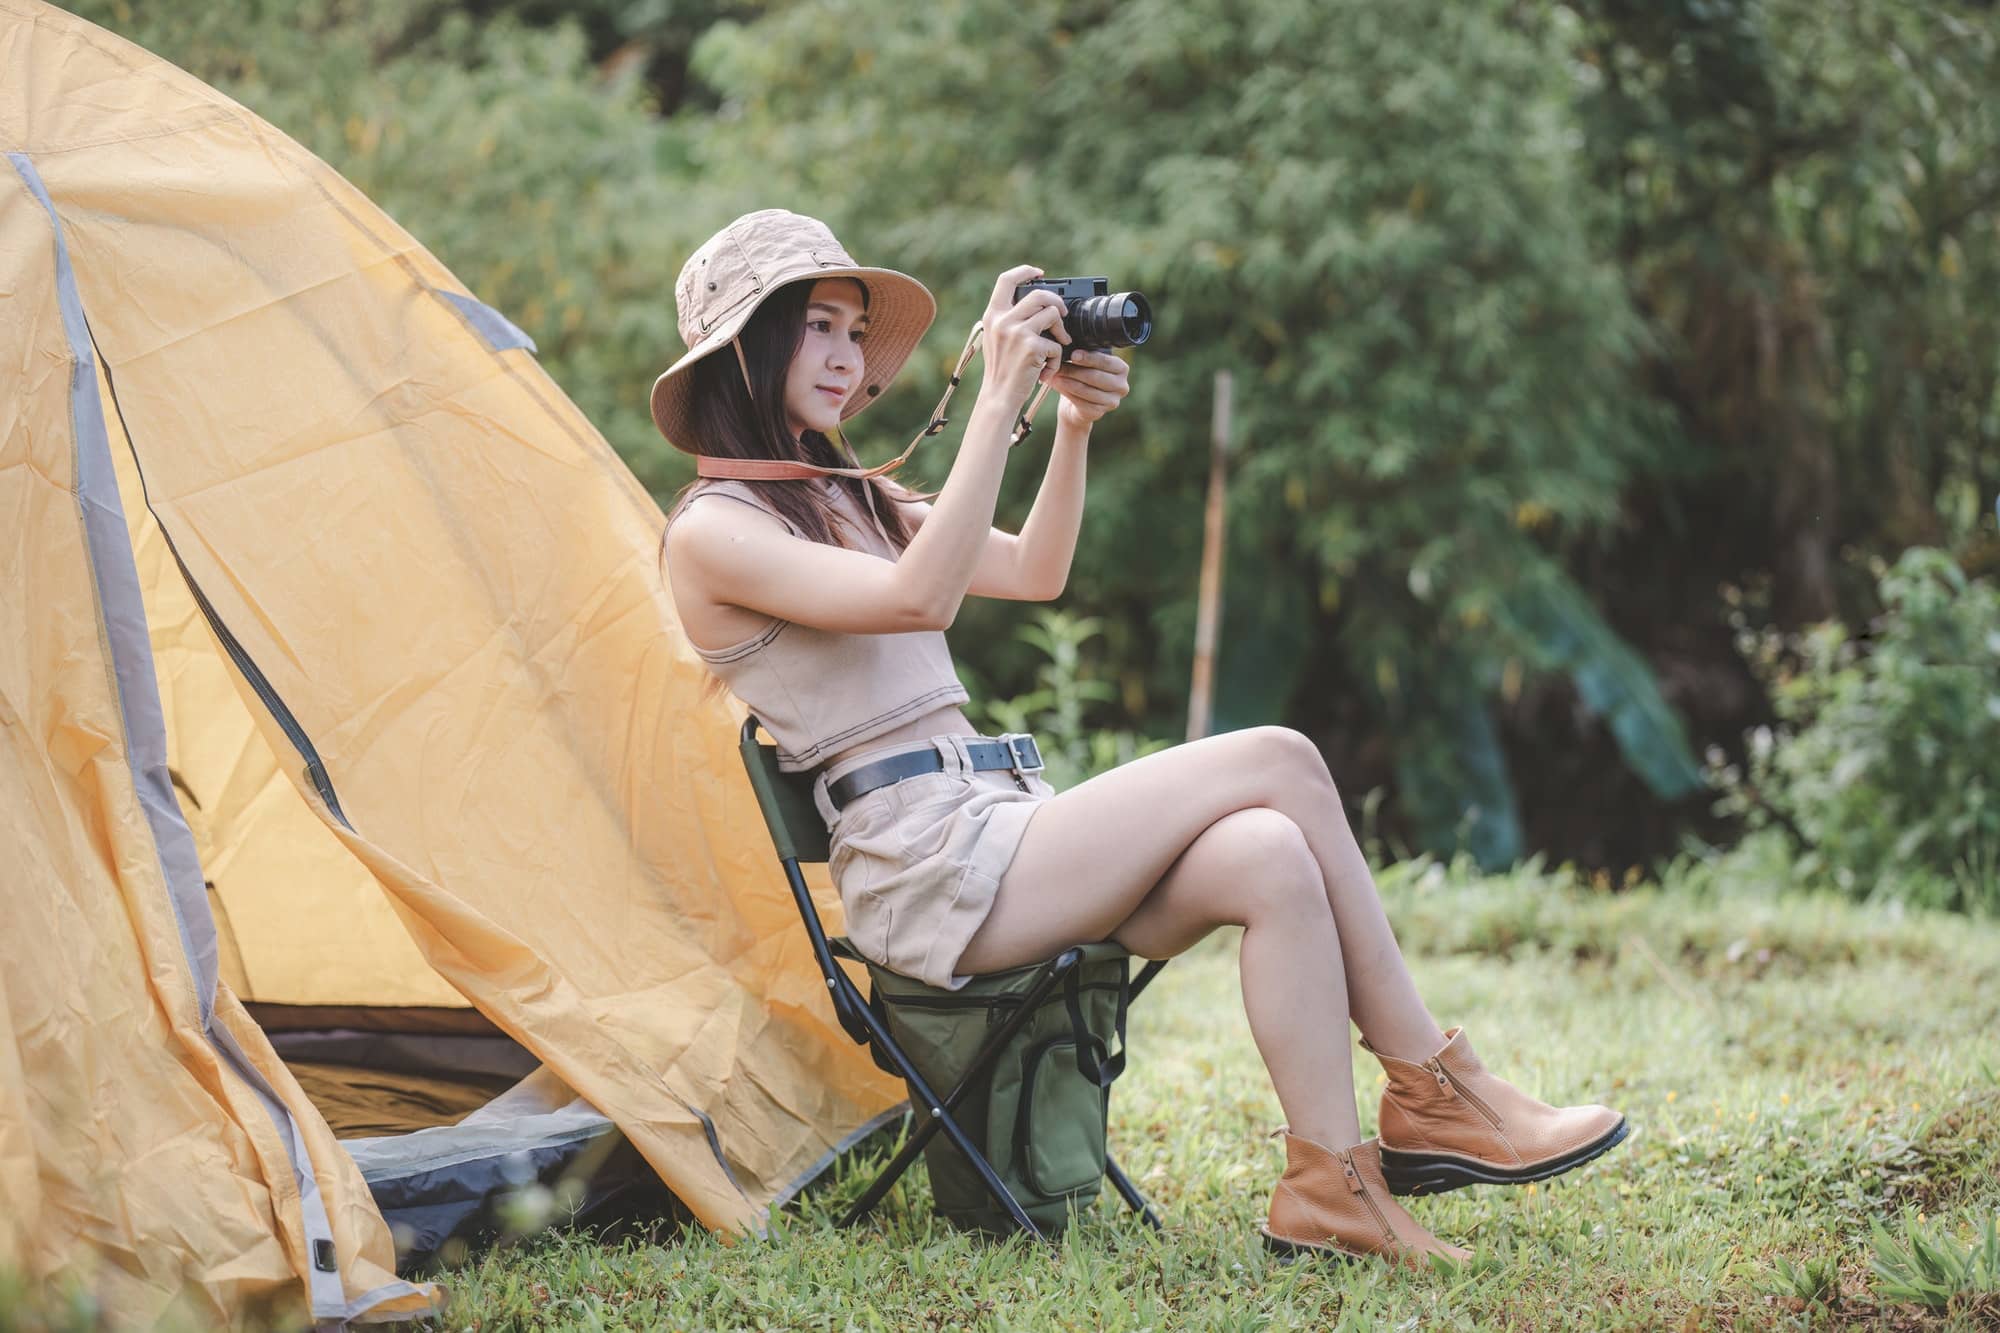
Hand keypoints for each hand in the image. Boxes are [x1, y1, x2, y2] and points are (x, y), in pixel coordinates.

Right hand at [980, 264, 1070, 399]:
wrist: (999, 396)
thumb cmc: (1002, 370)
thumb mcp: (996, 339)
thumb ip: (1009, 319)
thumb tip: (1037, 304)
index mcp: (993, 315)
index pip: (1006, 280)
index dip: (1024, 271)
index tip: (1039, 274)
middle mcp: (1003, 320)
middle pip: (1039, 294)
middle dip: (1057, 302)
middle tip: (1063, 314)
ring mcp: (1017, 332)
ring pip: (1052, 314)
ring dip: (1061, 331)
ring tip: (1059, 346)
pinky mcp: (1031, 347)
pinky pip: (1056, 344)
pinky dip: (1056, 359)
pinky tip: (1047, 370)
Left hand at [1047, 348, 1130, 429]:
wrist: (1077, 404)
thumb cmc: (1083, 377)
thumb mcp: (1086, 364)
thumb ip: (1083, 356)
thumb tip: (1068, 349)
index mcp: (1122, 369)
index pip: (1106, 362)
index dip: (1089, 358)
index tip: (1073, 355)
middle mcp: (1122, 386)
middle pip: (1096, 377)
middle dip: (1075, 370)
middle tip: (1058, 366)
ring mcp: (1112, 402)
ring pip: (1087, 390)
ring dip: (1068, 382)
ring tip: (1054, 375)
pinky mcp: (1099, 413)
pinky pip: (1081, 402)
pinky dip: (1067, 393)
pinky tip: (1057, 386)